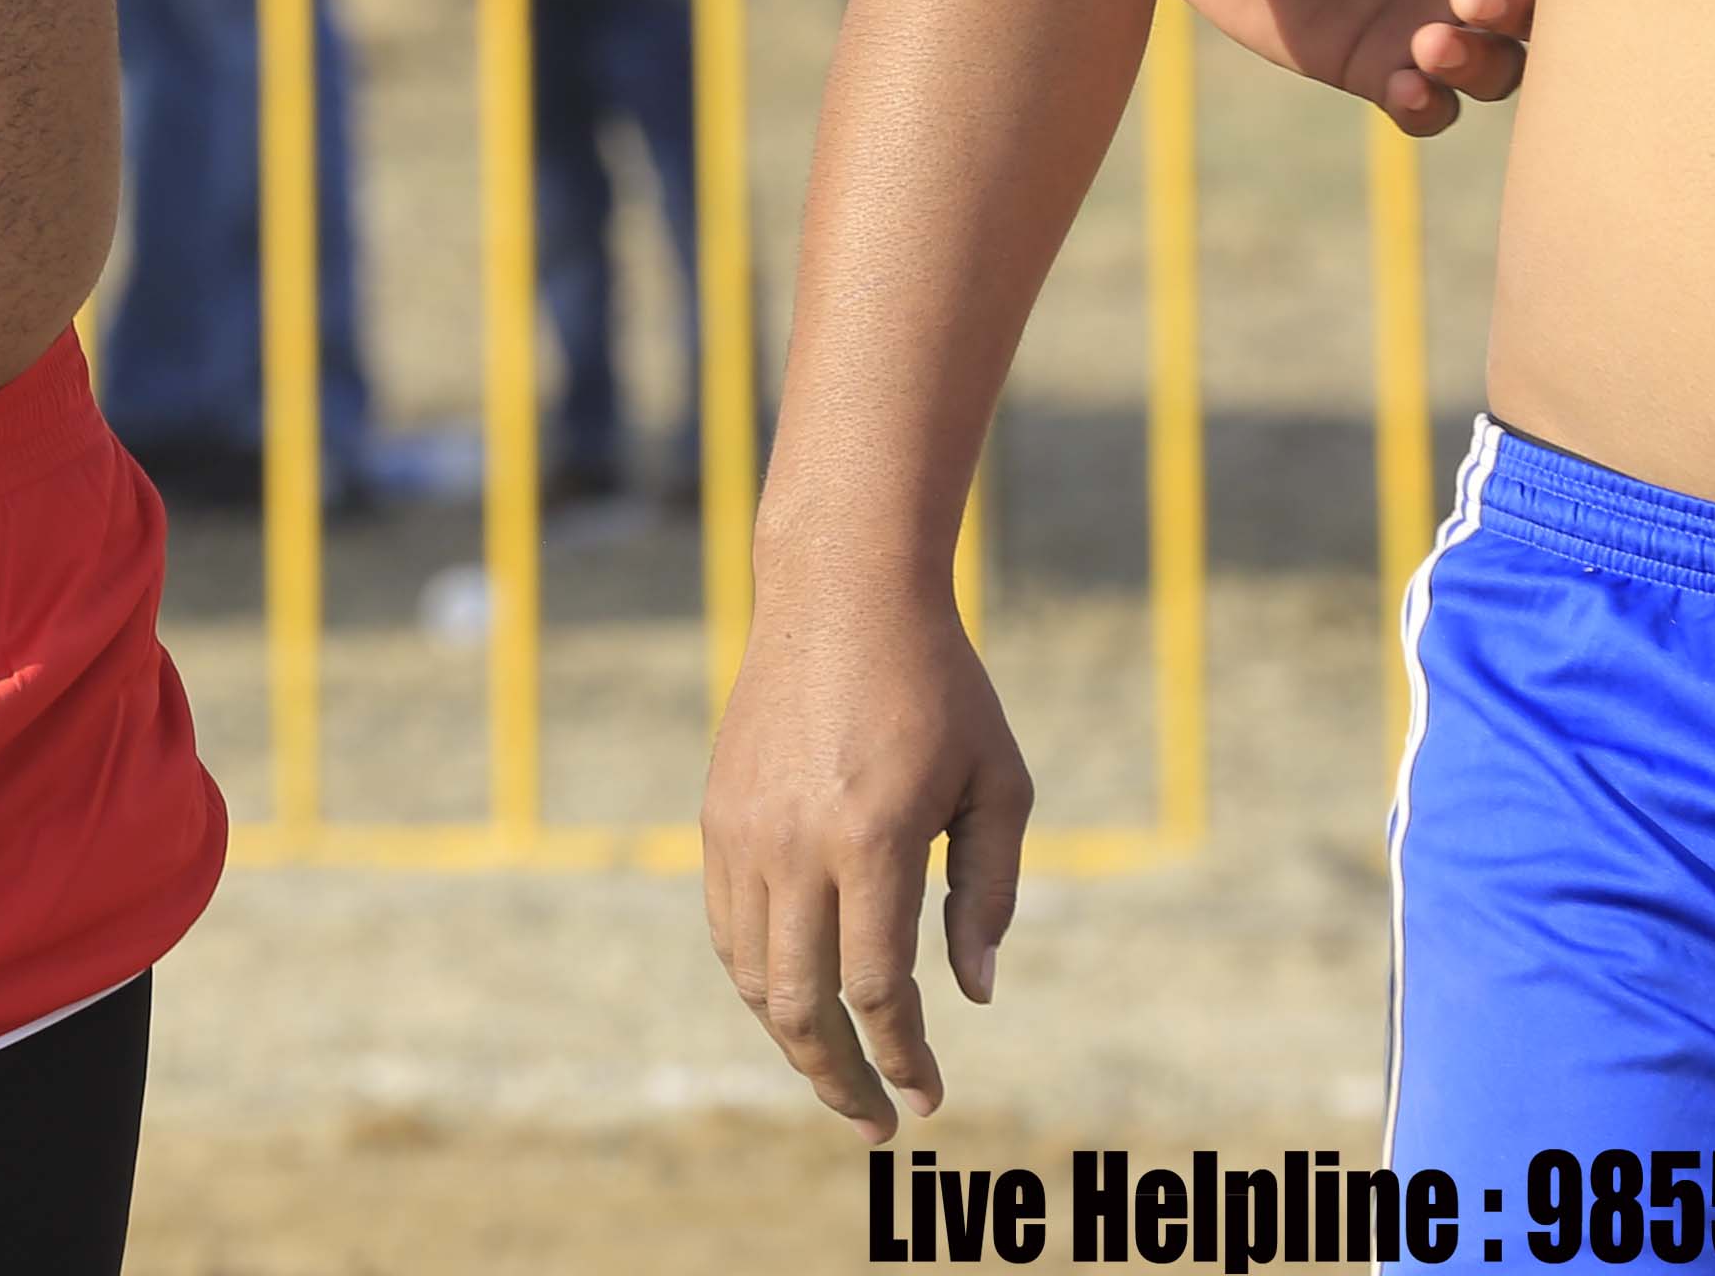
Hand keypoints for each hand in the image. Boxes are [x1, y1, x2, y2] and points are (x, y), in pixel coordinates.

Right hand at [705, 572, 1026, 1136]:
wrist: (843, 593)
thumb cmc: (942, 687)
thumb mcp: (998, 784)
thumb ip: (987, 894)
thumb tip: (972, 994)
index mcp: (871, 839)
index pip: (877, 990)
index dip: (905, 1059)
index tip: (928, 1100)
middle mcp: (793, 843)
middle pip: (799, 1005)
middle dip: (839, 1079)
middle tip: (876, 1122)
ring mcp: (742, 830)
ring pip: (750, 975)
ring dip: (791, 1039)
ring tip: (836, 1074)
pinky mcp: (716, 815)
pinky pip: (728, 926)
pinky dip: (759, 980)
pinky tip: (797, 999)